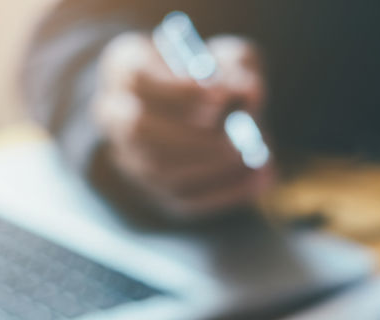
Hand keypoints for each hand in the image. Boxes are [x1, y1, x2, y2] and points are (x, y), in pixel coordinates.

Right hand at [92, 30, 273, 220]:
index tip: (221, 95)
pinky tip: (263, 178)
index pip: (136, 76)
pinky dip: (229, 192)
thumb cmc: (214, 77)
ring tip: (260, 155)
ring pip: (160, 170)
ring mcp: (131, 157)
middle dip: (193, 137)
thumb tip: (250, 93)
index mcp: (125, 66)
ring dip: (214, 166)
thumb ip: (240, 68)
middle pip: (138, 129)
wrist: (205, 114)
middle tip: (239, 141)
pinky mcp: (156, 192)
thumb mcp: (230, 59)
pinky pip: (186, 200)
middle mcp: (116, 114)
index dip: (179, 90)